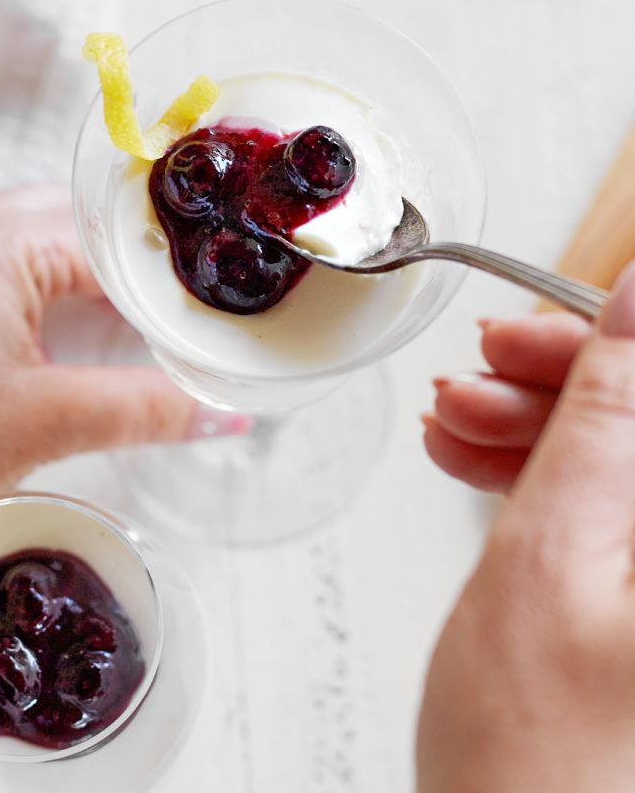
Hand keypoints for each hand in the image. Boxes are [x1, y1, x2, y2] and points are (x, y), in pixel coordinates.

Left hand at [0, 185, 238, 530]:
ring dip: (100, 277)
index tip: (218, 309)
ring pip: (50, 242)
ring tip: (151, 324)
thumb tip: (225, 417)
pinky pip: (14, 265)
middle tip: (193, 315)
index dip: (175, 272)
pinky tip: (82, 331)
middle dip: (142, 267)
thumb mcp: (40, 424)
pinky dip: (58, 290)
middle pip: (87, 224)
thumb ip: (143, 410)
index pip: (120, 234)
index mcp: (1, 238)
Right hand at [417, 263, 634, 792]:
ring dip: (549, 427)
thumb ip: (605, 417)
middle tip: (479, 370)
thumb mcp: (550, 558)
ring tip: (457, 425)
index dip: (611, 341)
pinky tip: (484, 463)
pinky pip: (622, 513)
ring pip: (631, 463)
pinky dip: (556, 480)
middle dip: (569, 383)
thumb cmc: (535, 776)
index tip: (528, 327)